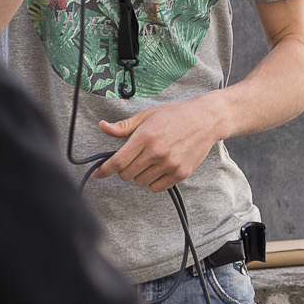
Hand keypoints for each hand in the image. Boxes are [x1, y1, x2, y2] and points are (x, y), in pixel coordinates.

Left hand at [92, 97, 222, 192]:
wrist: (205, 119)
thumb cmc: (175, 115)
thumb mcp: (147, 115)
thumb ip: (124, 126)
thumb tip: (103, 127)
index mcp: (145, 136)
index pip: (118, 161)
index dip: (104, 170)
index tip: (98, 174)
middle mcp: (157, 152)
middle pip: (127, 174)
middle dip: (125, 169)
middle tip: (133, 158)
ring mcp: (169, 164)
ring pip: (141, 182)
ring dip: (140, 175)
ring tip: (149, 161)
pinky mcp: (180, 173)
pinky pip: (157, 188)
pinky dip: (153, 181)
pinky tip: (158, 168)